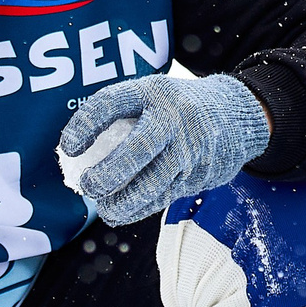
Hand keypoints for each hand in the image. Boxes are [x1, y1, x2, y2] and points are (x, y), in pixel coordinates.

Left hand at [59, 73, 269, 226]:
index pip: (111, 104)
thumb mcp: (153, 95)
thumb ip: (122, 115)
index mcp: (154, 93)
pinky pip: (164, 198)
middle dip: (107, 174)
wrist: (238, 114)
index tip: (68, 148)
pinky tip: (121, 213)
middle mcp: (174, 119)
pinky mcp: (200, 175)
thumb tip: (76, 154)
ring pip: (152, 184)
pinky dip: (139, 209)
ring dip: (122, 202)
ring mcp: (190, 150)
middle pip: (136, 150)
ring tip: (104, 208)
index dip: (84, 126)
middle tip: (88, 185)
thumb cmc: (178, 107)